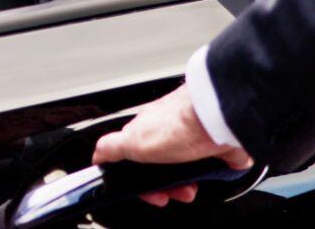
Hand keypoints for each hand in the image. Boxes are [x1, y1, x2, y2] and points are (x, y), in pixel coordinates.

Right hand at [92, 86, 251, 206]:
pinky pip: (210, 170)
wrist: (218, 121)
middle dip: (166, 187)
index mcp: (147, 132)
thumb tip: (97, 155)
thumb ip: (111, 147)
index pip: (137, 163)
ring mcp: (193, 143)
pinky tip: (205, 177)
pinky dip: (207, 178)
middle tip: (171, 192)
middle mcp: (170, 135)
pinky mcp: (216, 149)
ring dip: (186, 186)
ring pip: (185, 174)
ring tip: (190, 188)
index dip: (140, 182)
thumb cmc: (178, 123)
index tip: (146, 192)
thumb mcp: (132, 139)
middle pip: (162, 171)